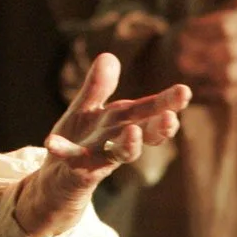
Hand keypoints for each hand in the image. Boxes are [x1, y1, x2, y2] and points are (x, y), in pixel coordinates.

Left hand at [14, 52, 189, 236]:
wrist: (55, 180)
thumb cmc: (78, 142)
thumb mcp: (87, 110)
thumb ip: (98, 87)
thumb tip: (109, 55)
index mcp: (121, 123)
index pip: (148, 111)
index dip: (166, 102)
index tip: (185, 92)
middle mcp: (115, 141)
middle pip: (143, 133)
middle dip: (159, 127)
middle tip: (172, 119)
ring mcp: (98, 159)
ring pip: (119, 154)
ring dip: (128, 145)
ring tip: (133, 132)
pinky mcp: (76, 171)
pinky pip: (71, 161)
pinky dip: (63, 151)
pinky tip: (51, 143)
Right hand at [166, 0, 236, 102]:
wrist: (153, 71)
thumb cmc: (182, 40)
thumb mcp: (197, 20)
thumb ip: (226, 10)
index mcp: (184, 37)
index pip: (224, 26)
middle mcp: (186, 61)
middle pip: (230, 50)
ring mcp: (193, 82)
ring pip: (234, 72)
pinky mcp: (203, 100)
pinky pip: (233, 94)